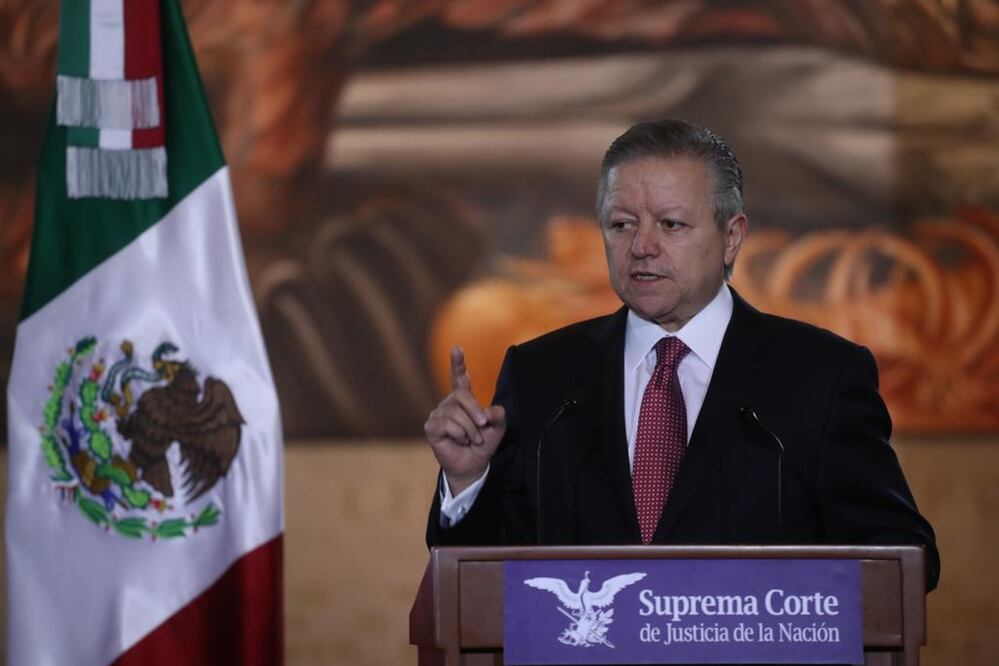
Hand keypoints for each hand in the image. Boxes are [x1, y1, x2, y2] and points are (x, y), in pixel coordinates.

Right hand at [424, 347, 506, 495]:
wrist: (472, 466)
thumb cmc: (483, 445)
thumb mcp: (497, 428)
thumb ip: (497, 416)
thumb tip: (489, 412)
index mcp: (463, 400)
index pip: (459, 378)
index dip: (458, 364)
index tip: (457, 349)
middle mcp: (449, 404)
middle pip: (461, 395)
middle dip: (475, 411)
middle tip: (483, 426)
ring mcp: (438, 414)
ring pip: (455, 413)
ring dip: (470, 429)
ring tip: (472, 440)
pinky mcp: (431, 427)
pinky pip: (448, 425)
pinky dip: (460, 435)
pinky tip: (459, 442)